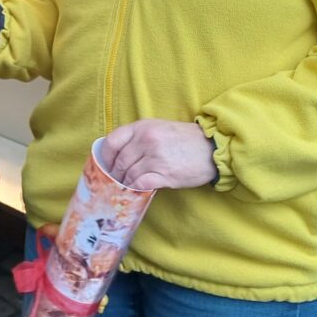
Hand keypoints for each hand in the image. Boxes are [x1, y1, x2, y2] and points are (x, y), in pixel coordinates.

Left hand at [101, 119, 217, 190]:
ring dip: (125, 182)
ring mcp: (155, 158)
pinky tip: (137, 190)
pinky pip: (141, 184)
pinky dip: (135, 189)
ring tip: (126, 185)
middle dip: (115, 173)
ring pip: (129, 174)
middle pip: (120, 161)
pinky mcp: (165, 174)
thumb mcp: (159, 128)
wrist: (211, 148)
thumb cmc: (184, 139)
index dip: (105, 156)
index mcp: (143, 127)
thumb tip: (118, 153)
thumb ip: (139, 137)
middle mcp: (146, 140)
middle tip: (116, 179)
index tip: (106, 164)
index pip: (112, 141)